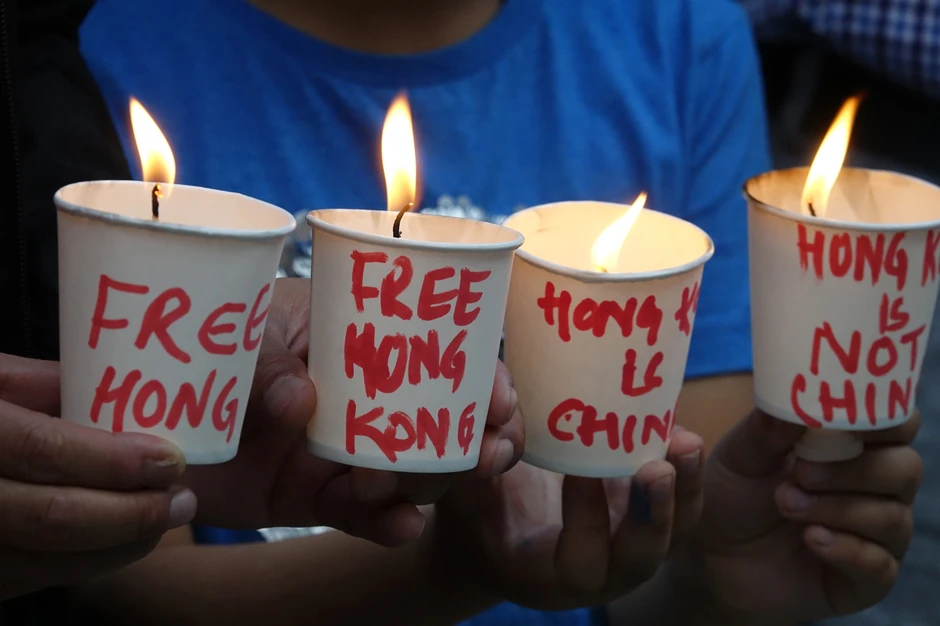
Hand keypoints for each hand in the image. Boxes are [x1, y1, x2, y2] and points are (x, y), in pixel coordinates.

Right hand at [0, 353, 195, 599]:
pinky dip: (84, 564)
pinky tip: (121, 543)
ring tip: (166, 521)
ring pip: (43, 563)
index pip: (43, 452)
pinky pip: (27, 581)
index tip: (171, 460)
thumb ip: (42, 384)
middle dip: (131, 514)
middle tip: (183, 500)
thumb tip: (120, 390)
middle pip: (51, 518)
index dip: (113, 461)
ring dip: (118, 548)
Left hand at [184, 278, 522, 545]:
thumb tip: (303, 399)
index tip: (499, 401)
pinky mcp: (316, 498)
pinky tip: (402, 526)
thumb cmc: (204, 342)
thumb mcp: (241, 330)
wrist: (150, 406)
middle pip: (443, 424)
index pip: (441, 360)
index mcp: (364, 345)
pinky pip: (360, 517)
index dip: (483, 381)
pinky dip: (385, 524)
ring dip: (424, 481)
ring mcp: (344, 452)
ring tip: (403, 483)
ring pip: (411, 474)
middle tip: (487, 454)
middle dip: (476, 442)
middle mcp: (365, 401)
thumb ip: (267, 361)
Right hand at [434, 430, 704, 609]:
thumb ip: (477, 457)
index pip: (580, 560)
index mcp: (546, 575)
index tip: (580, 472)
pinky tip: (675, 427)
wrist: (494, 529)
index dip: (586, 519)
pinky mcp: (642, 519)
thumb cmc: (473, 507)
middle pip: (638, 558)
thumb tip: (502, 410)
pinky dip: (682, 470)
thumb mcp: (463, 488)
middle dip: (652, 513)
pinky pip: (677, 504)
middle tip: (657, 467)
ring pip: (671, 533)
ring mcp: (626, 548)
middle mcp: (596, 574)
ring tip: (684, 441)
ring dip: (682, 489)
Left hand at [679, 410, 920, 623]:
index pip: (897, 423)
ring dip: (838, 508)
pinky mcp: (866, 579)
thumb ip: (766, 429)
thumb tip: (796, 401)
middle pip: (905, 468)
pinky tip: (811, 539)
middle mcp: (874, 488)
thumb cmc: (734, 496)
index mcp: (851, 446)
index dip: (884, 418)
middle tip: (801, 472)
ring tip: (785, 504)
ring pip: (892, 516)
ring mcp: (875, 535)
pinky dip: (846, 548)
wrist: (713, 557)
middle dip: (854, 469)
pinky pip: (880, 564)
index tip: (850, 421)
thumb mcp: (738, 457)